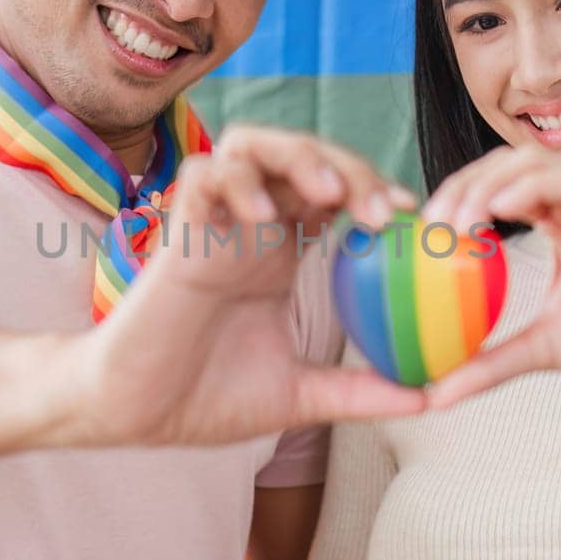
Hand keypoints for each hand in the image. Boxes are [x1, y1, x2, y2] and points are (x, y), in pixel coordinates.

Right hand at [63, 125, 429, 445]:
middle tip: (381, 210)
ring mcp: (211, 223)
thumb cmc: (203, 398)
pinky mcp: (174, 231)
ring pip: (251, 145)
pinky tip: (262, 217)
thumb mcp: (299, 396)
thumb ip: (359, 392)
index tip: (412, 219)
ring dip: (295, 157)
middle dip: (348, 167)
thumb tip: (428, 399)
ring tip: (327, 194)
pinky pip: (201, 177)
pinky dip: (235, 181)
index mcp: (278, 253)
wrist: (132, 414)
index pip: (333, 192)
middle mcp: (248, 227)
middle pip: (303, 155)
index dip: (373, 191)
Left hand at [421, 149, 560, 407]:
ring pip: (531, 162)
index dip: (457, 195)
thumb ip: (488, 362)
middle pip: (507, 163)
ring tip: (458, 224)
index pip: (499, 183)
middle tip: (432, 227)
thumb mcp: (538, 350)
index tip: (425, 233)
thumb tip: (433, 396)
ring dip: (485, 184)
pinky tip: (496, 211)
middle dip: (462, 183)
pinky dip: (525, 188)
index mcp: (560, 221)